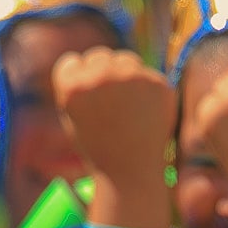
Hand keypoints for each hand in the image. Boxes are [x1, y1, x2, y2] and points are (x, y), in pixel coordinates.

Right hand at [53, 49, 174, 227]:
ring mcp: (130, 77)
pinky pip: (148, 75)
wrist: (131, 172)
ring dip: (126, 76)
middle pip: (99, 56)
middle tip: (110, 105)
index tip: (86, 100)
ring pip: (126, 60)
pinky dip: (148, 91)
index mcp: (72, 86)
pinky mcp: (156, 83)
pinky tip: (145, 114)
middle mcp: (99, 76)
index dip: (78, 81)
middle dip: (103, 74)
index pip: (71, 62)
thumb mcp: (74, 116)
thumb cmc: (98, 147)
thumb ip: (78, 85)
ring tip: (127, 110)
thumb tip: (91, 59)